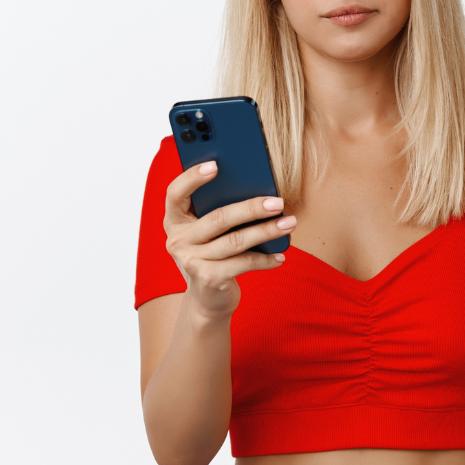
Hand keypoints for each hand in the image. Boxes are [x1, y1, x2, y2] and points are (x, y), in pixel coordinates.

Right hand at [162, 161, 294, 319]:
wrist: (208, 299)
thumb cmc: (212, 254)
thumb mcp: (208, 231)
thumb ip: (216, 209)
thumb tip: (256, 188)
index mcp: (174, 220)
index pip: (175, 193)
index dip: (192, 177)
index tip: (216, 164)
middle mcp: (177, 240)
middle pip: (218, 218)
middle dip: (252, 208)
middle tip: (278, 201)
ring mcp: (191, 261)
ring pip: (235, 241)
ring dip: (266, 231)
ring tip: (289, 223)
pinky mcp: (208, 279)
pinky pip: (243, 263)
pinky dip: (265, 259)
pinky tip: (281, 254)